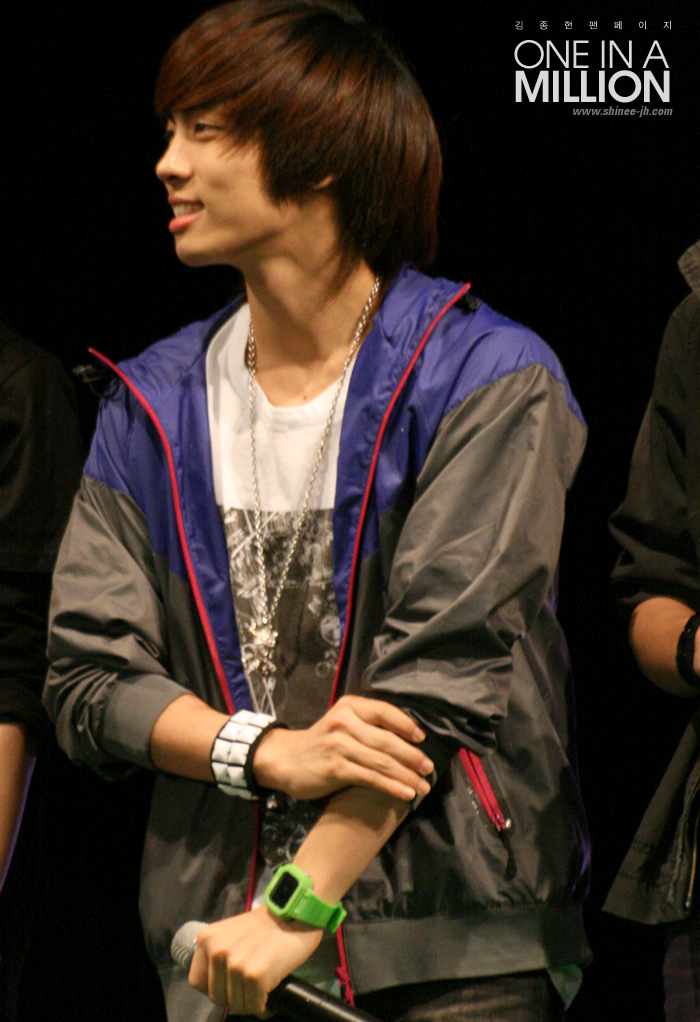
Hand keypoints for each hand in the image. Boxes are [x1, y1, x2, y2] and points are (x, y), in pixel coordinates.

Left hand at [188, 906, 322, 1014]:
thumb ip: (220, 954)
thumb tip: (219, 984)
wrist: (294, 915)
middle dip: (234, 996)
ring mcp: (235, 965)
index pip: (197, 981)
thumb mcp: (231, 934)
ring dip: (250, 1002)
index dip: (215, 987)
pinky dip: (263, 1007)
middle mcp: (217, 951)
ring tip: (262, 989)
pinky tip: (270, 994)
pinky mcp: (254, 977)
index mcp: (207, 939)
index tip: (230, 984)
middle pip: (216, 996)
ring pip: (236, 1005)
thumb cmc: (266, 926)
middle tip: (250, 987)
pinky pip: (253, 1007)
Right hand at [253, 695, 432, 800]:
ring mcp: (339, 744)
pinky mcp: (335, 768)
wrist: (286, 759)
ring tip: (423, 787)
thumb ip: (367, 725)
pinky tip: (405, 794)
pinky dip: (391, 787)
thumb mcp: (342, 723)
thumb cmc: (321, 743)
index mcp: (349, 706)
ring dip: (406, 775)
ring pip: (381, 761)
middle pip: (387, 739)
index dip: (406, 724)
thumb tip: (407, 738)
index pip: (384, 711)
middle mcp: (344, 722)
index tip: (423, 738)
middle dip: (412, 756)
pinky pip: (370, 777)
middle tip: (429, 768)